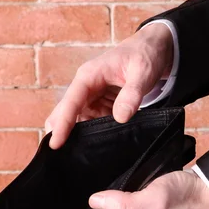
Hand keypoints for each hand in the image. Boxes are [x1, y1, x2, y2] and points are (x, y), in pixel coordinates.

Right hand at [45, 23, 173, 148]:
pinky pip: (92, 123)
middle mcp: (86, 88)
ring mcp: (92, 98)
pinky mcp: (101, 105)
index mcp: (89, 76)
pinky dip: (93, 136)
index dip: (62, 124)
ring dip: (79, 138)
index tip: (55, 144)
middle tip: (61, 160)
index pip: (70, 102)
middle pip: (66, 114)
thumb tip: (120, 117)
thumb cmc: (145, 55)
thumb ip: (132, 94)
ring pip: (78, 122)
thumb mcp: (143, 72)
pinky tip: (97, 150)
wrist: (154, 48)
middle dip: (61, 134)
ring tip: (80, 160)